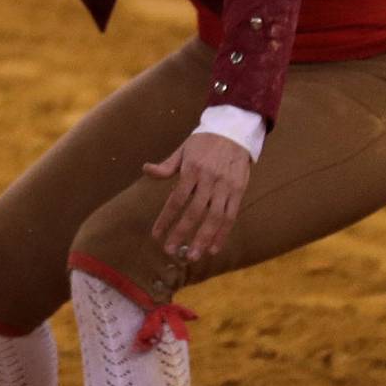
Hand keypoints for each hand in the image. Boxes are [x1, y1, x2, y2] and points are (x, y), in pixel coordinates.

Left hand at [144, 131, 252, 263]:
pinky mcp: (239, 190)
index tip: (156, 235)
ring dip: (204, 238)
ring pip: (215, 217)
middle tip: (171, 251)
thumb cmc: (205, 142)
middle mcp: (210, 179)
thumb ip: (167, 165)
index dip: (166, 219)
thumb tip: (146, 170)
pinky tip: (214, 248)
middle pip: (195, 211)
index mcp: (192, 169)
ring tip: (193, 256)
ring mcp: (226, 186)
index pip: (176, 199)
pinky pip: (231, 215)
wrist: (235, 129)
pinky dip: (223, 233)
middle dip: (182, 233)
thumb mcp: (183, 149)